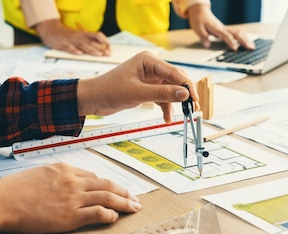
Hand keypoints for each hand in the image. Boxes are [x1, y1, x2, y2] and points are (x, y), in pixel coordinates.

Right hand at [0, 162, 140, 233]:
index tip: (115, 189)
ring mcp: (73, 198)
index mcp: (64, 169)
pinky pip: (97, 213)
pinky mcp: (70, 215)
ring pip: (107, 197)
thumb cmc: (12, 190)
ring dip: (124, 203)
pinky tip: (115, 217)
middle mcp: (72, 181)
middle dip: (123, 192)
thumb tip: (64, 185)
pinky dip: (109, 215)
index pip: (93, 176)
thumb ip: (55, 178)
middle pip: (106, 185)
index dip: (107, 184)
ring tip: (133, 207)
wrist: (1, 201)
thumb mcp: (37, 175)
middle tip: (134, 198)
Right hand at [35, 19, 109, 55]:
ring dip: (91, 50)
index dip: (104, 41)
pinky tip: (80, 54)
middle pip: (92, 42)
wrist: (50, 30)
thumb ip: (87, 41)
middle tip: (108, 54)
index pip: (97, 35)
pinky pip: (69, 47)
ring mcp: (71, 40)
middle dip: (101, 48)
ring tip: (99, 54)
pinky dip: (74, 50)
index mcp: (83, 34)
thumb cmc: (66, 35)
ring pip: (82, 45)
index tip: (110, 47)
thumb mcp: (78, 35)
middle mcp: (78, 36)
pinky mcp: (62, 44)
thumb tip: (100, 49)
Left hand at [77, 51, 198, 122]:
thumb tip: (184, 94)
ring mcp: (149, 78)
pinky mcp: (146, 89)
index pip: (175, 73)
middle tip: (193, 110)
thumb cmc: (109, 90)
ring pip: (170, 91)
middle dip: (184, 96)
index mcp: (149, 60)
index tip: (195, 100)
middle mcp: (151, 67)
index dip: (187, 87)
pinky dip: (166, 107)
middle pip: (175, 81)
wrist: (92, 99)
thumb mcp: (137, 93)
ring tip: (183, 116)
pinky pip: (162, 98)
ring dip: (175, 104)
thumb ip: (162, 94)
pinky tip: (167, 118)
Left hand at [187, 4, 254, 50]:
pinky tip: (248, 42)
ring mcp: (225, 29)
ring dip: (246, 39)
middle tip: (251, 48)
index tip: (235, 48)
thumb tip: (207, 45)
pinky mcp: (226, 30)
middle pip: (236, 34)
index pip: (225, 36)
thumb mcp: (197, 28)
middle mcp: (223, 28)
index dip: (230, 42)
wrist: (200, 11)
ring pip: (238, 33)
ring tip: (253, 47)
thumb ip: (203, 37)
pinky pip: (237, 33)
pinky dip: (244, 37)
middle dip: (244, 41)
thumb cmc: (199, 20)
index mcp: (216, 28)